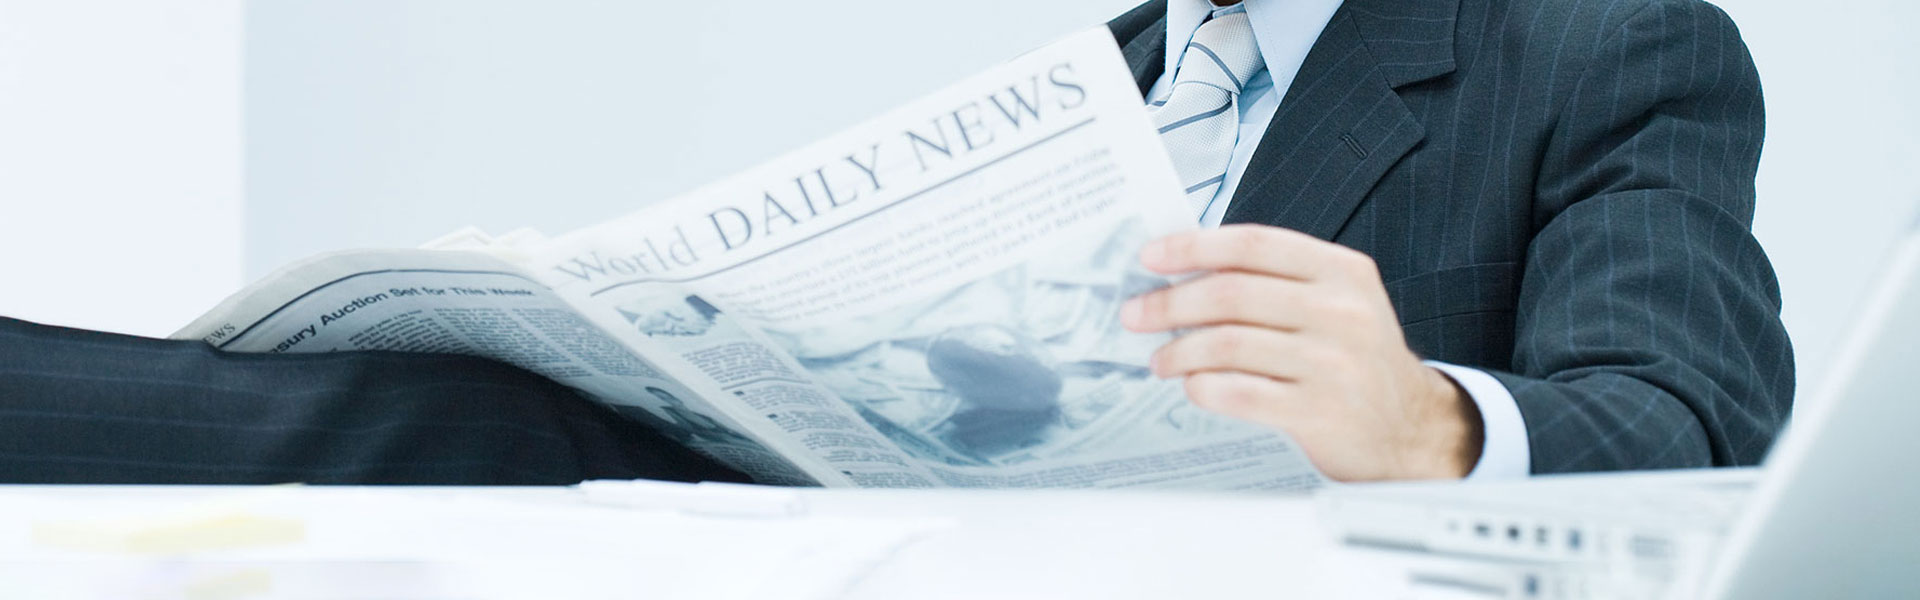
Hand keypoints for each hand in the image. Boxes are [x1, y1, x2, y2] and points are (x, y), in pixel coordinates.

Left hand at [1120, 225, 1482, 480]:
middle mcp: (1342, 311)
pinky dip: (1203, 387)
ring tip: (1160, 359)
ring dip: (1179, 350)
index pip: (1253, 245)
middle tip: (1136, 314)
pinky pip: (1239, 393)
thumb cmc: (1354, 359)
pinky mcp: (1320, 411)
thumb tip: (1183, 271)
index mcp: (1342, 271)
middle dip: (1170, 303)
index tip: (1150, 257)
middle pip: (1232, 294)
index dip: (1193, 247)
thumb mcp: (1335, 302)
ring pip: (1228, 344)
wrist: (1409, 427)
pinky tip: (1192, 387)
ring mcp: (1333, 363)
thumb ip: (1272, 281)